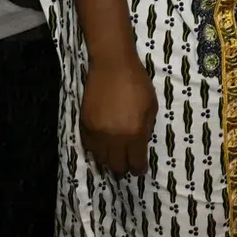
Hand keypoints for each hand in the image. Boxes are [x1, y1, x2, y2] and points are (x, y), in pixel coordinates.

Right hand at [80, 55, 156, 175]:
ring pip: (101, 159)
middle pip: (117, 165)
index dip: (138, 169)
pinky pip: (88, 146)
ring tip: (114, 160)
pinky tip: (101, 148)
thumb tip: (141, 143)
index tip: (140, 170)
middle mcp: (115, 138)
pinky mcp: (85, 124)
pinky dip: (95, 150)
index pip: (135, 162)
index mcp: (134, 133)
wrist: (112, 66)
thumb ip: (147, 128)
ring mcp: (97, 132)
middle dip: (123, 169)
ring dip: (109, 162)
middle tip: (127, 167)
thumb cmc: (137, 83)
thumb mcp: (151, 106)